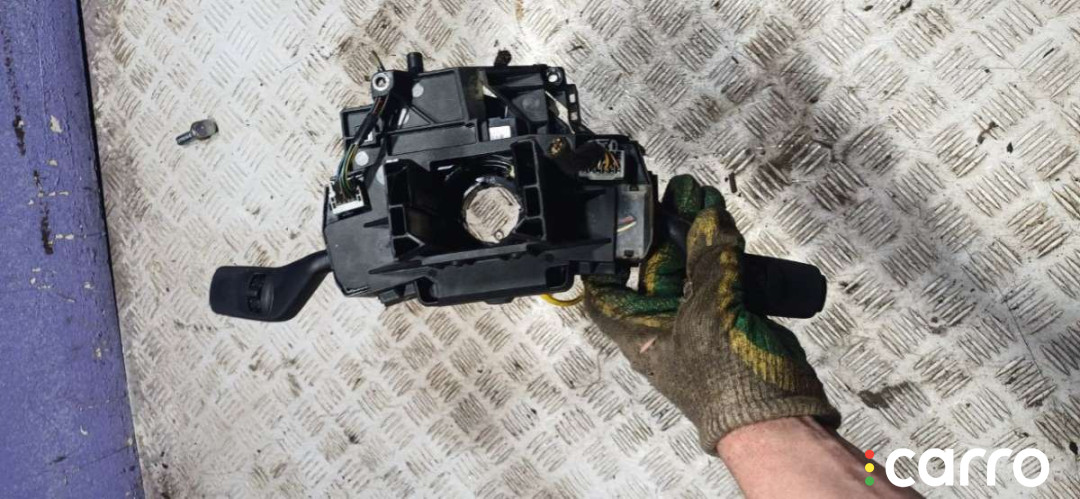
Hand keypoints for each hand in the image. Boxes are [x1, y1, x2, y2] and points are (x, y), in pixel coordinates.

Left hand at [584, 175, 839, 452]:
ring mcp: (699, 318)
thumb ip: (708, 262)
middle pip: (653, 268)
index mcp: (640, 333)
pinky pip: (720, 274)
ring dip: (694, 230)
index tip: (612, 223)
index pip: (606, 291)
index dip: (604, 258)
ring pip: (691, 266)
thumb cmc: (727, 381)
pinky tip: (723, 215)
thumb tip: (707, 217)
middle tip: (671, 190)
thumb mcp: (708, 315)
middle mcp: (664, 323)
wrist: (780, 417)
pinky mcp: (732, 314)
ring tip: (699, 192)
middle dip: (662, 229)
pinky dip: (723, 247)